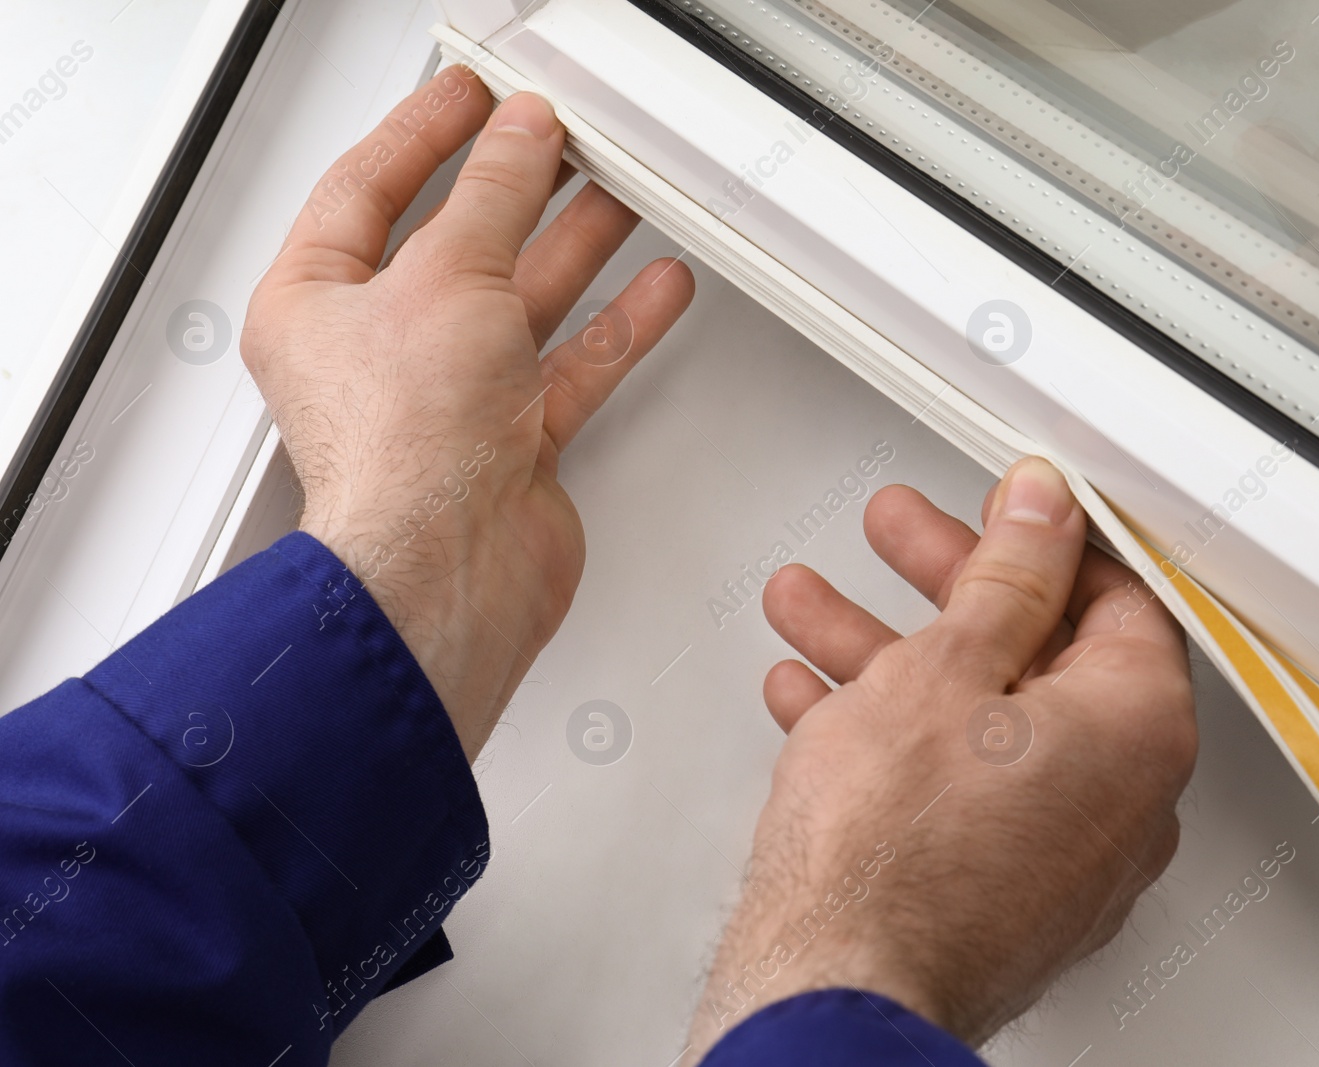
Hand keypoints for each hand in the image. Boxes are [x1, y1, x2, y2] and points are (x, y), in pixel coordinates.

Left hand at [242, 67, 693, 758]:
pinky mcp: (513, 440)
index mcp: (316, 304)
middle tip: (560, 139)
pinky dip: (617, 324)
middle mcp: (380, 353)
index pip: (366, 190)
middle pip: (456, 245)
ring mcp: (450, 398)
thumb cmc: (403, 452)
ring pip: (522, 302)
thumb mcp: (447, 279)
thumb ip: (492, 198)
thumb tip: (519, 138)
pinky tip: (653, 287)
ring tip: (620, 193)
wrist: (450, 571)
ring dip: (576, 246)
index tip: (471, 98)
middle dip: (514, 188)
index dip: (423, 134)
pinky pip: (572, 363)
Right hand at [691, 457, 1195, 1050]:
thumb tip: (1042, 515)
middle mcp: (1122, 800)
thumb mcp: (945, 664)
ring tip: (817, 610)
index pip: (1116, 597)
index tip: (998, 513)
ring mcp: (1063, 855)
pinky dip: (893, 735)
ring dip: (895, 655)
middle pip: (1037, 653)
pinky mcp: (1003, 892)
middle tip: (899, 539)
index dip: (1043, 539)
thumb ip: (1004, 576)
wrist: (838, 985)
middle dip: (945, 588)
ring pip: (978, 719)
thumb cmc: (895, 851)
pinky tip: (822, 702)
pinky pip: (956, 786)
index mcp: (1137, 729)